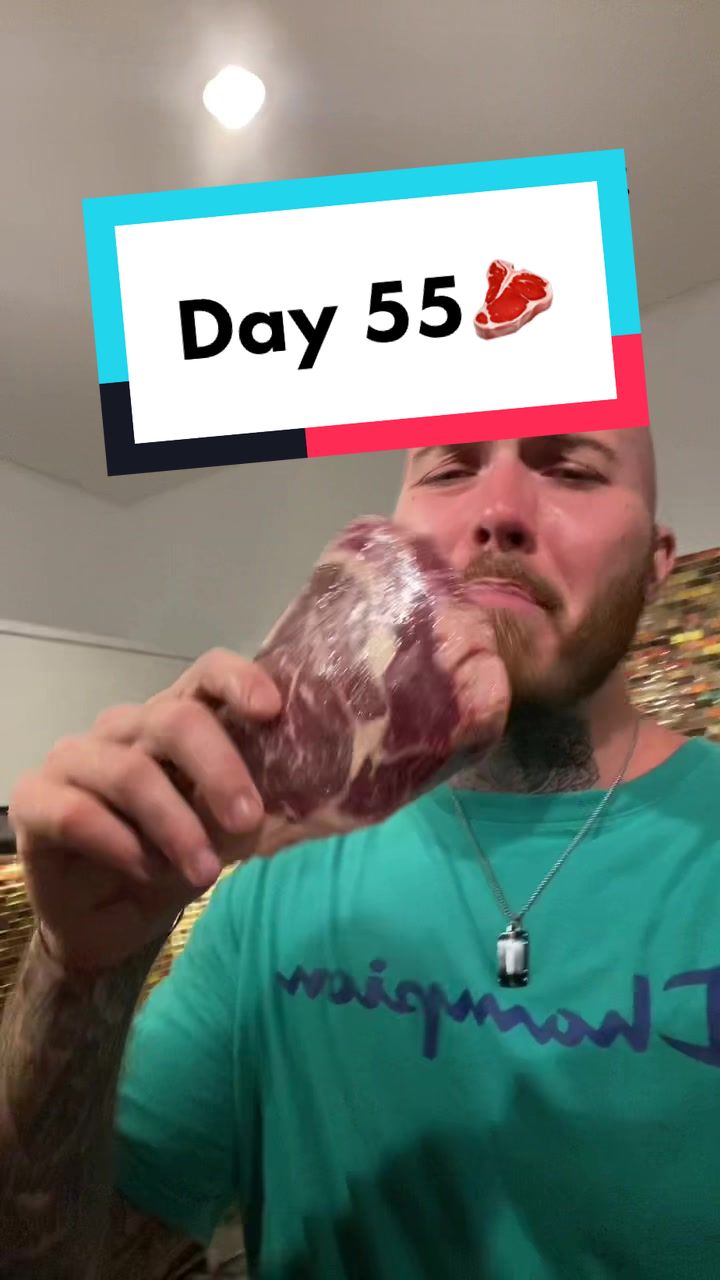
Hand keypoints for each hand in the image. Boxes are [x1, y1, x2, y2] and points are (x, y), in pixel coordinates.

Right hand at [8, 650, 281, 972]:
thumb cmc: (174, 861)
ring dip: (176, 826)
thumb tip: (305, 799)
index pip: (205, 674)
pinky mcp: (35, 800)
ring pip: (130, 772)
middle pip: (174, 720)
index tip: (270, 711)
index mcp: (176, 720)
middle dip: (219, 769)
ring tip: (206, 871)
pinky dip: (120, 845)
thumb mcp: (226, 835)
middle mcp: (126, 728)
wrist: (110, 922)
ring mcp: (76, 759)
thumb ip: (256, 807)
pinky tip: (144, 871)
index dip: (238, 680)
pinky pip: (76, 813)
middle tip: (249, 820)